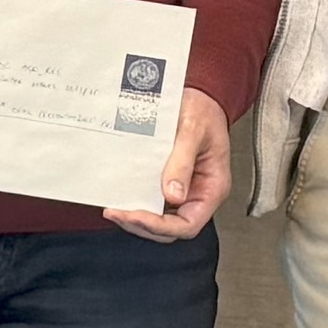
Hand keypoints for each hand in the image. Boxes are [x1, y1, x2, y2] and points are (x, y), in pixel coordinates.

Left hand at [107, 87, 231, 240]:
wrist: (199, 97)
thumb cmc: (202, 111)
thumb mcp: (192, 131)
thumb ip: (182, 162)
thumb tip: (173, 195)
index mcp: (213, 188)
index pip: (188, 224)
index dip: (160, 227)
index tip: (134, 215)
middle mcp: (199, 195)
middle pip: (171, 229)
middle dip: (142, 225)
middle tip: (116, 212)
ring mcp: (185, 191)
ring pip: (160, 220)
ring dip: (137, 219)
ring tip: (114, 209)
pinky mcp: (171, 184)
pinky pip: (154, 204)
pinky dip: (137, 204)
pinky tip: (122, 197)